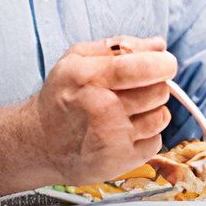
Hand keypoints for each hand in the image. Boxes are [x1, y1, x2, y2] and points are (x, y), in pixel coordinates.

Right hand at [20, 35, 176, 184]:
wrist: (39, 143)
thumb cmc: (61, 97)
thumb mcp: (77, 59)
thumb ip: (119, 45)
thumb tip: (159, 45)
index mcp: (87, 77)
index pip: (140, 68)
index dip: (162, 64)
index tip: (167, 63)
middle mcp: (100, 108)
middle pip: (158, 91)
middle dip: (155, 86)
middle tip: (136, 88)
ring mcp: (112, 137)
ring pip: (161, 116)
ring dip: (152, 111)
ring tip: (129, 110)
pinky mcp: (120, 161)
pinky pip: (157, 141)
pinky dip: (147, 135)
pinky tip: (125, 131)